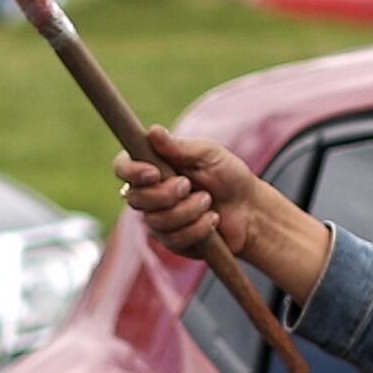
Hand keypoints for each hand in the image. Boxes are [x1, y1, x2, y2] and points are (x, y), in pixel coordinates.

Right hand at [112, 130, 333, 311]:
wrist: (250, 210)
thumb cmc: (228, 175)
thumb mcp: (209, 154)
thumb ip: (180, 147)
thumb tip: (153, 131)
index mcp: (153, 166)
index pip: (123, 167)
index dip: (131, 171)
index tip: (153, 173)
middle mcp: (149, 194)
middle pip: (135, 198)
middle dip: (165, 194)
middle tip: (190, 186)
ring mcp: (158, 219)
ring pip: (155, 221)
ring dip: (187, 211)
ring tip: (208, 202)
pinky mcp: (171, 241)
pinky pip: (173, 239)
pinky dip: (197, 229)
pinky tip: (212, 221)